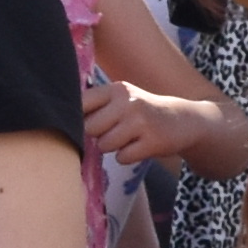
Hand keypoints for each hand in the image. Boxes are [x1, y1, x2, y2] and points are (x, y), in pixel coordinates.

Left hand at [88, 75, 234, 168]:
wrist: (183, 120)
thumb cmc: (142, 112)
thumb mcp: (121, 99)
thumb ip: (95, 106)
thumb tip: (63, 121)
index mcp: (116, 89)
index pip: (80, 104)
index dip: (78, 118)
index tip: (89, 122)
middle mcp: (128, 102)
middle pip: (89, 128)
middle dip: (97, 135)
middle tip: (114, 132)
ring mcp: (141, 122)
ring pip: (104, 145)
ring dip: (113, 147)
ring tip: (128, 138)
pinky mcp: (152, 141)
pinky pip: (122, 158)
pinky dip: (127, 157)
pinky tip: (139, 146)